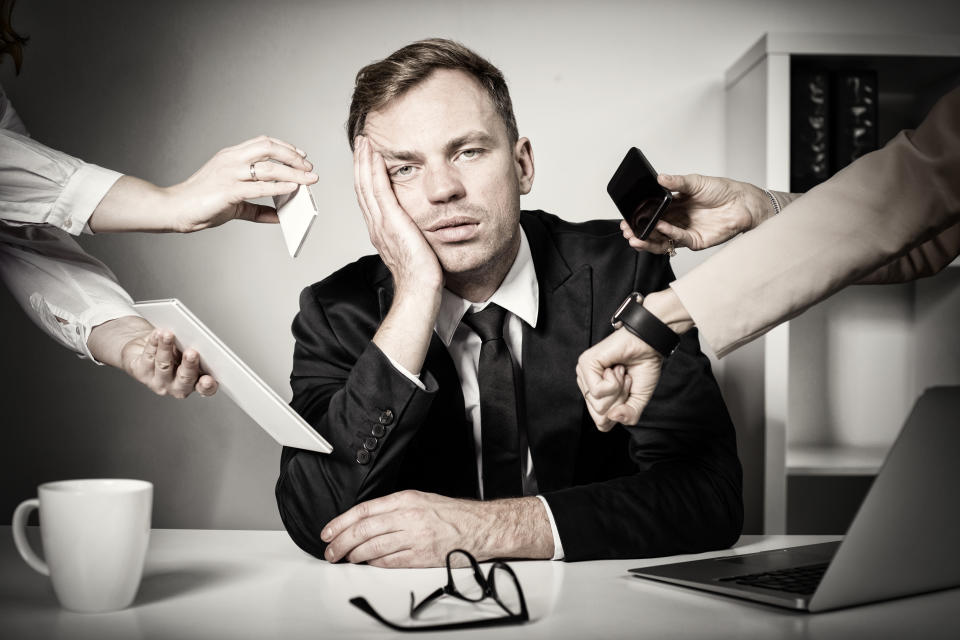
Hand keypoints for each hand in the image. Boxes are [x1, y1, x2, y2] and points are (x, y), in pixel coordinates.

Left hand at [121, 329, 217, 397]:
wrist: (144, 349)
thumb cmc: (172, 350)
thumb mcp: (187, 349)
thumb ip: (193, 349)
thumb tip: (195, 340)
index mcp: (196, 382)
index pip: (205, 388)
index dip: (207, 386)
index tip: (208, 379)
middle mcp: (178, 386)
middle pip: (185, 378)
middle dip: (189, 365)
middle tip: (192, 353)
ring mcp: (159, 382)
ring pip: (164, 365)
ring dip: (166, 349)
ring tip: (168, 335)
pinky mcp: (142, 374)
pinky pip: (148, 357)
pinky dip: (154, 343)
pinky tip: (157, 335)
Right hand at [166, 135, 318, 231]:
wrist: (175, 209)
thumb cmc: (201, 203)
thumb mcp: (235, 203)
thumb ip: (258, 209)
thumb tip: (280, 216)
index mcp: (231, 156)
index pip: (263, 143)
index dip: (285, 147)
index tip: (301, 156)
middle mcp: (231, 160)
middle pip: (269, 148)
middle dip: (293, 157)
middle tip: (309, 169)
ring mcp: (229, 174)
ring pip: (268, 167)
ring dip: (292, 173)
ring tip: (308, 180)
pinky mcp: (228, 191)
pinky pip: (258, 186)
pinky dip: (279, 187)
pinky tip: (292, 189)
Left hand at [320, 490, 493, 567]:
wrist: (479, 527)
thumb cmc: (453, 514)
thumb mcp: (420, 499)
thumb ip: (394, 508)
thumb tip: (366, 520)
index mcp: (406, 500)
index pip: (364, 511)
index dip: (341, 522)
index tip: (329, 531)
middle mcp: (408, 517)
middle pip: (364, 530)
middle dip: (342, 542)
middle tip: (331, 550)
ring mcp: (414, 538)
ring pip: (373, 548)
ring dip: (355, 555)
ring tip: (346, 558)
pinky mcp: (420, 557)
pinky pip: (389, 562)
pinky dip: (374, 564)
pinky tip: (367, 564)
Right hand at [353, 136, 442, 294]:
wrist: (419, 289)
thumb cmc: (421, 274)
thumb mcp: (414, 246)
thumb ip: (411, 232)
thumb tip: (418, 225)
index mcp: (380, 230)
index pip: (368, 197)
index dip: (365, 175)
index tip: (367, 157)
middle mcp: (376, 225)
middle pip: (362, 187)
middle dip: (361, 162)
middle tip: (362, 141)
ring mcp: (381, 223)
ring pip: (366, 185)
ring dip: (364, 161)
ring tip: (365, 142)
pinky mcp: (391, 222)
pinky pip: (379, 191)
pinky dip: (375, 171)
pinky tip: (376, 156)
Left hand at [576, 328, 662, 429]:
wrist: (649, 346)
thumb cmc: (642, 367)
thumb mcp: (638, 401)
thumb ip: (628, 416)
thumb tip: (613, 417)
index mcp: (595, 395)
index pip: (602, 424)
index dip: (620, 412)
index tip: (627, 390)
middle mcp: (586, 386)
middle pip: (600, 417)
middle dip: (620, 401)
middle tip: (624, 380)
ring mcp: (584, 375)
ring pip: (600, 405)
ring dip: (618, 389)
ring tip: (620, 372)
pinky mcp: (585, 364)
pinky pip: (598, 391)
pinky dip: (614, 381)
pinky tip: (615, 367)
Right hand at [621, 174, 770, 254]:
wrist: (743, 202)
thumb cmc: (723, 190)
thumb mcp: (696, 181)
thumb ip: (677, 182)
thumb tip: (660, 178)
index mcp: (674, 205)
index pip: (651, 212)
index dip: (638, 216)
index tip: (626, 217)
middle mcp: (678, 219)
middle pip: (653, 228)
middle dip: (638, 230)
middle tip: (627, 230)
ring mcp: (685, 231)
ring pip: (661, 239)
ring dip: (648, 239)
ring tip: (636, 237)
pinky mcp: (695, 241)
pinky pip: (678, 240)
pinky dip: (668, 235)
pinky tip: (661, 228)